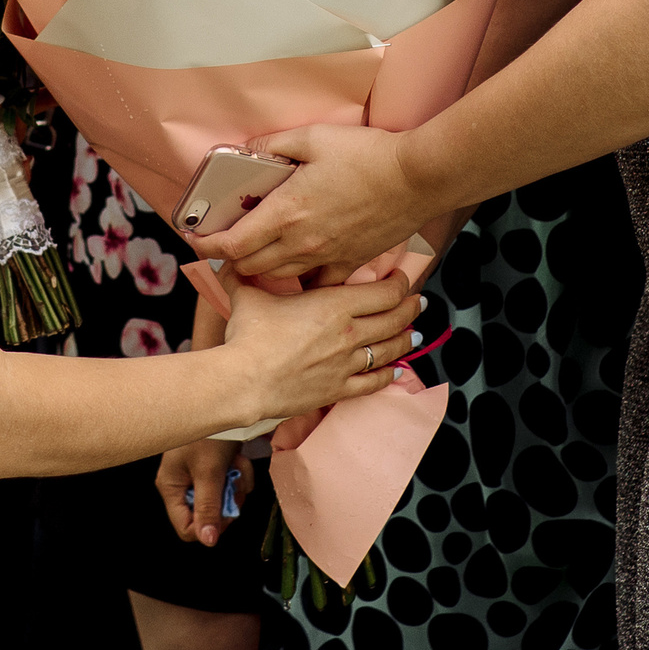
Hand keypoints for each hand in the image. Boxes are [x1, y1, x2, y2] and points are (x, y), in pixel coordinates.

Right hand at [157, 439, 250, 546]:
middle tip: (233, 482)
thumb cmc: (208, 431)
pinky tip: (238, 457)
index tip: (226, 511)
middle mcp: (183, 482)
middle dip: (226, 499)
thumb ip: (208, 507)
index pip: (187, 527)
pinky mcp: (213, 465)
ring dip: (235, 484)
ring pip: (222, 498)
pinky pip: (229, 482)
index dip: (209, 526)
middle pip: (208, 514)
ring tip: (235, 464)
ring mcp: (198, 473)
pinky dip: (238, 472)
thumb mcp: (209, 471)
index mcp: (172, 486)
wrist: (223, 396)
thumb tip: (208, 541)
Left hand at [191, 122, 439, 281]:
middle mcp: (302, 242)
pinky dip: (301, 279)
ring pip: (279, 277)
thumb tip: (247, 148)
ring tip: (254, 253)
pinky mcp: (351, 263)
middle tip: (225, 242)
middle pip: (250, 266)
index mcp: (286, 212)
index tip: (195, 238)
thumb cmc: (367, 155)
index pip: (233, 244)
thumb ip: (273, 144)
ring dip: (260, 268)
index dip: (207, 244)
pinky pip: (317, 284)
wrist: (417, 178)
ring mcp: (327, 257)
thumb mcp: (312, 137)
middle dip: (230, 257)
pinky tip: (299, 265)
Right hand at [223, 268, 418, 420]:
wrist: (244, 381)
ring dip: (405, 340)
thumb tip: (230, 261)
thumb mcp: (248, 296)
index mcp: (334, 305)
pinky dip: (390, 374)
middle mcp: (349, 333)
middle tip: (418, 303)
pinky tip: (397, 370)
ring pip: (390, 350)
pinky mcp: (339, 389)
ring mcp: (347, 364)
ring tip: (414, 334)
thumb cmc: (248, 337)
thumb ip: (244, 275)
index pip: (384, 293)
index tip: (401, 279)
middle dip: (410, 309)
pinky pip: (374, 381)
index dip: (399, 284)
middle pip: (394, 319)